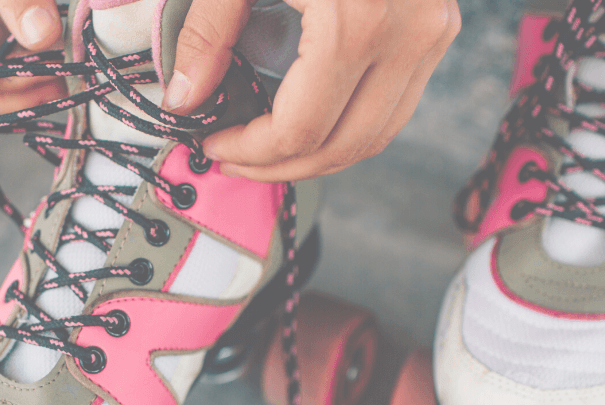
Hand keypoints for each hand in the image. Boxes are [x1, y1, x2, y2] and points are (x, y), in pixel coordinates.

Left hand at [163, 0, 460, 181]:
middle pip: (342, 146)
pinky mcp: (437, 27)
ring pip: (376, 136)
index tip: (212, 145)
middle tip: (234, 161)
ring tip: (266, 153)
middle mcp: (409, 35)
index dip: (250, 152)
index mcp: (357, 20)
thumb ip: (207, 29)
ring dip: (319, 157)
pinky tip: (308, 121)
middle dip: (280, 168)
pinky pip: (395, 106)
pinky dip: (350, 125)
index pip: (300, 130)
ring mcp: (432, 33)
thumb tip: (183, 98)